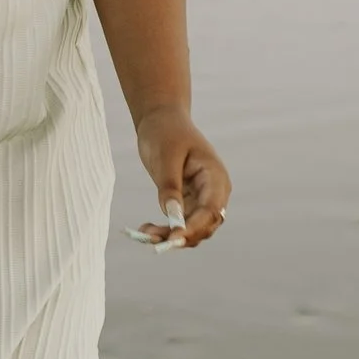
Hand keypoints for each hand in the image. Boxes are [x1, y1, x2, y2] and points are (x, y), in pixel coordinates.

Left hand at [132, 107, 230, 247]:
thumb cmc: (166, 132)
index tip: (174, 238)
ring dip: (171, 236)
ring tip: (144, 234)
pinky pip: (181, 223)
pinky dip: (166, 230)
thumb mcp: (165, 157)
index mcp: (215, 177)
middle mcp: (214, 191)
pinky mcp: (188, 202)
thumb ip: (170, 187)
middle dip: (181, 236)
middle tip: (151, 240)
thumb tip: (172, 217)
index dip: (194, 227)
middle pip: (205, 225)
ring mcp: (202, 198)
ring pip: (192, 228)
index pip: (211, 210)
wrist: (162, 119)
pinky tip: (147, 230)